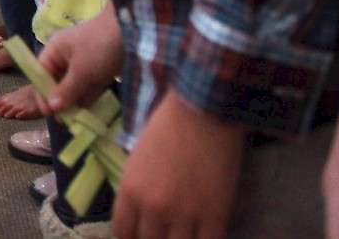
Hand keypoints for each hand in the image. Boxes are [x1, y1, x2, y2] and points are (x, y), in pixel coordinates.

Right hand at [38, 5, 124, 114]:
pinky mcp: (100, 73)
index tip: (47, 113)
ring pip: (74, 88)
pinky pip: (89, 89)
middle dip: (59, 101)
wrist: (134, 32)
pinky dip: (88, 101)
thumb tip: (51, 109)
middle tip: (64, 122)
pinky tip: (88, 116)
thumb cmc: (101, 46)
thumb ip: (67, 90)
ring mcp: (84, 66)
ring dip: (74, 104)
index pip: (41, 74)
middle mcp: (67, 58)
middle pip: (57, 83)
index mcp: (55, 50)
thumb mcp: (82, 70)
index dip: (42, 93)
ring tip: (75, 123)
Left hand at [113, 89, 244, 238]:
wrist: (202, 111)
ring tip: (185, 231)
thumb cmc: (167, 126)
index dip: (133, 234)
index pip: (123, 232)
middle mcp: (153, 207)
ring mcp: (185, 214)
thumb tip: (141, 213)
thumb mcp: (137, 158)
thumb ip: (137, 188)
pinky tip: (205, 232)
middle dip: (155, 238)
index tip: (143, 230)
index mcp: (130, 191)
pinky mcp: (215, 215)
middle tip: (165, 229)